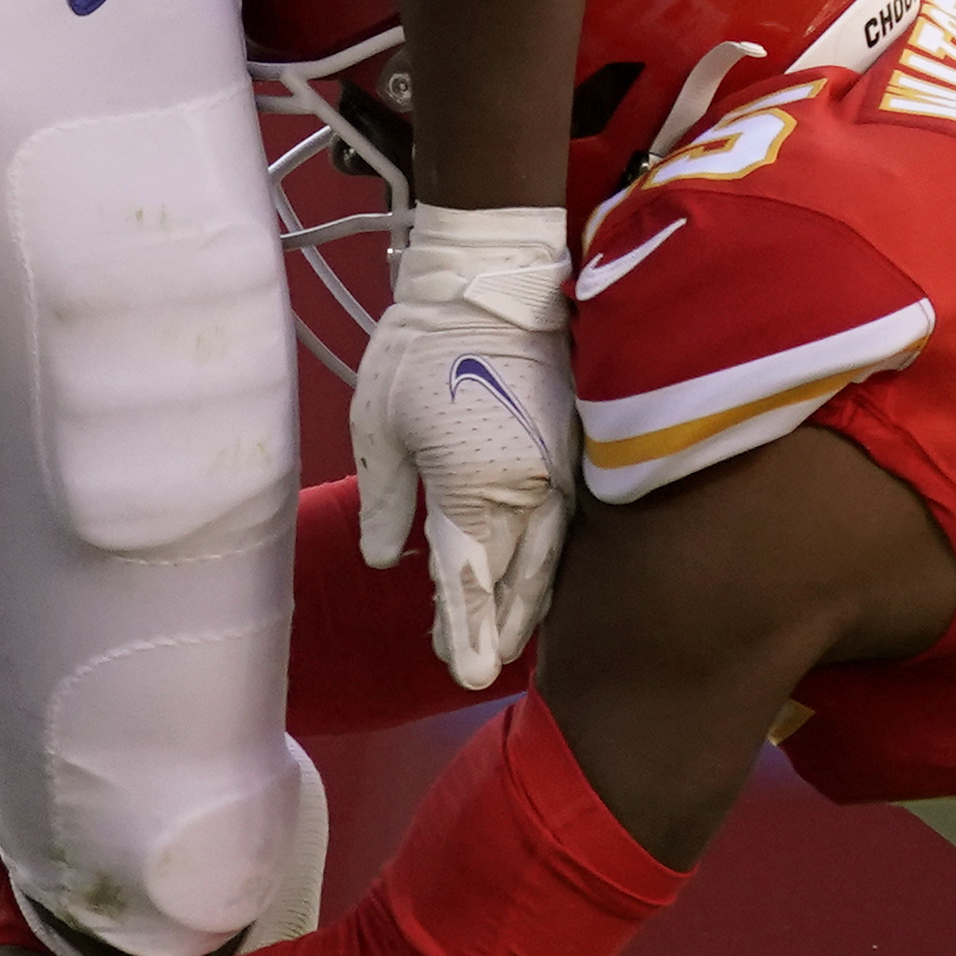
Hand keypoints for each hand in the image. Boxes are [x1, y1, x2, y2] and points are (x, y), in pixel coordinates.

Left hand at [350, 199, 571, 686]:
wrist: (494, 279)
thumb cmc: (423, 345)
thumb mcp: (379, 421)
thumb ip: (386, 499)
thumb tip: (389, 560)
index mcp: (472, 487)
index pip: (468, 580)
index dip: (465, 631)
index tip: (464, 676)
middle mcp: (526, 491)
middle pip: (513, 579)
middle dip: (496, 627)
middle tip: (481, 670)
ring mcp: (560, 472)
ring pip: (549, 557)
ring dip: (531, 602)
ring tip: (516, 640)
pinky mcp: (576, 451)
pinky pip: (568, 524)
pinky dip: (555, 560)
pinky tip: (544, 577)